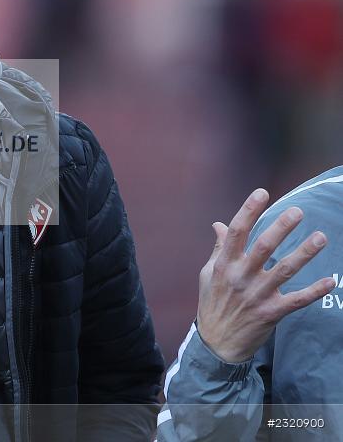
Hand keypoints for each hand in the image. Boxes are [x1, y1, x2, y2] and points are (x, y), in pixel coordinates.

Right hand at [196, 188, 334, 362]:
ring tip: (321, 237)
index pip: (236, 233)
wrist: (217, 344)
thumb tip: (219, 225)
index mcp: (223, 265)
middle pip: (262, 248)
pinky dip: (314, 291)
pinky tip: (330, 281)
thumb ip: (218, 249)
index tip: (261, 193)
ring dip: (304, 253)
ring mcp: (256, 295)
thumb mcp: (208, 274)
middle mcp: (240, 277)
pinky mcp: (271, 313)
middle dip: (280, 228)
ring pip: (284, 271)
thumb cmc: (212, 304)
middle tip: (297, 212)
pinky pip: (297, 300)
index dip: (248, 211)